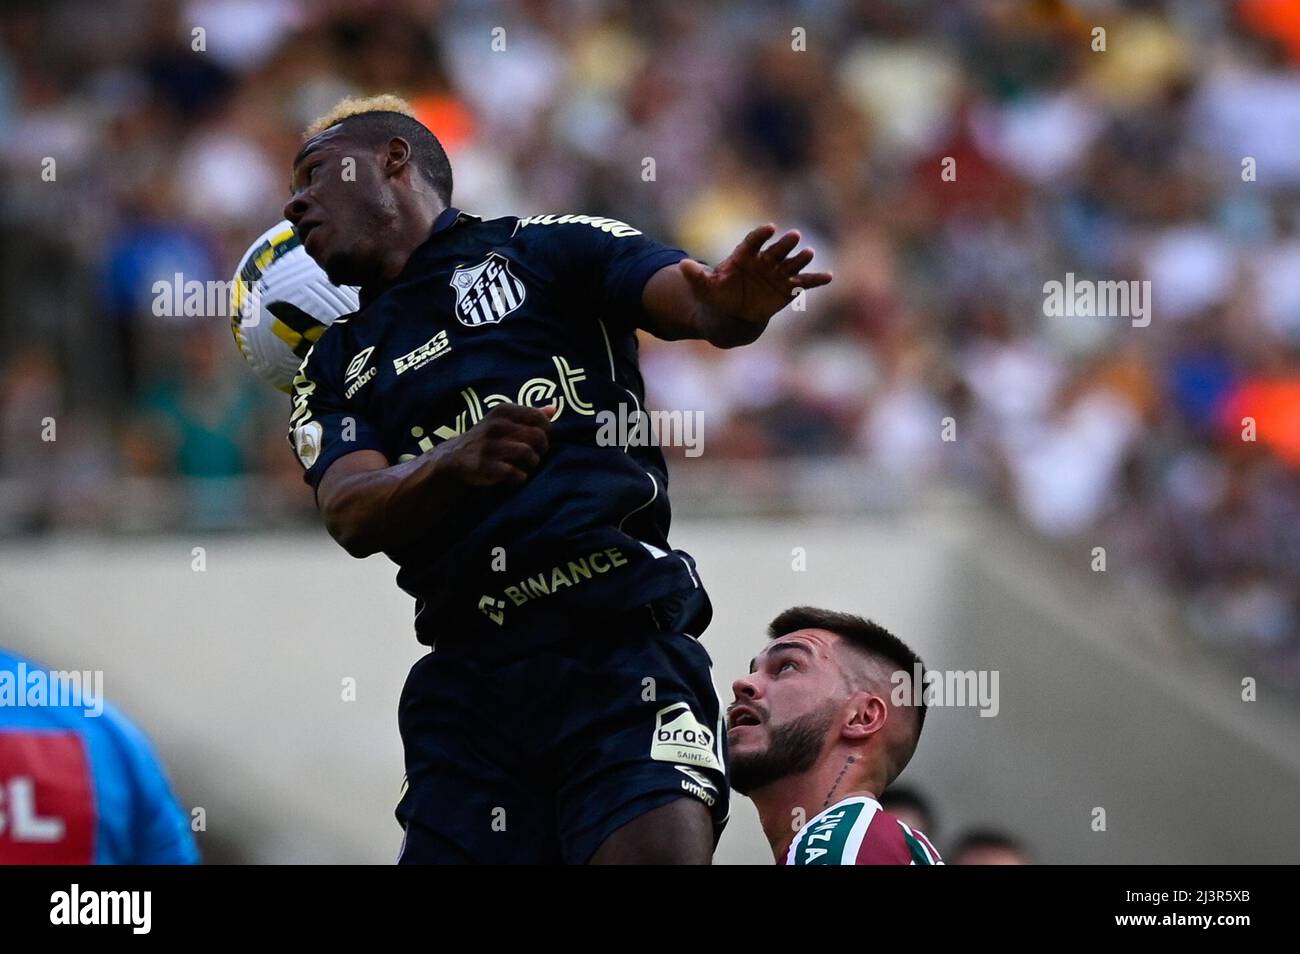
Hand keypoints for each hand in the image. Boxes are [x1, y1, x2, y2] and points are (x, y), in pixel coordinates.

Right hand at [440, 403, 553, 486]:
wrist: (454, 457)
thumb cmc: (487, 438)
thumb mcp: (503, 420)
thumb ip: (529, 414)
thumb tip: (554, 409)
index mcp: (502, 411)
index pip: (538, 417)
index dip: (546, 430)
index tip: (540, 438)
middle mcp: (495, 425)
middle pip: (537, 436)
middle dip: (542, 448)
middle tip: (536, 454)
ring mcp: (489, 446)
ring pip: (528, 454)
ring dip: (533, 463)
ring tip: (527, 465)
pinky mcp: (485, 465)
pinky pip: (515, 473)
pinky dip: (520, 478)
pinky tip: (515, 476)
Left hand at [679, 223, 831, 328]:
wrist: (733, 313)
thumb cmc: (718, 295)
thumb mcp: (704, 287)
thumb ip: (696, 276)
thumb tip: (682, 266)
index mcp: (744, 256)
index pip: (753, 242)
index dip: (761, 235)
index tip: (769, 228)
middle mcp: (764, 260)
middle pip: (776, 250)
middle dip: (785, 244)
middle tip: (794, 236)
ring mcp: (778, 273)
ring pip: (791, 263)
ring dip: (801, 258)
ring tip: (809, 253)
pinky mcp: (788, 287)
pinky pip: (804, 282)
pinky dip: (816, 280)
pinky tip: (830, 276)